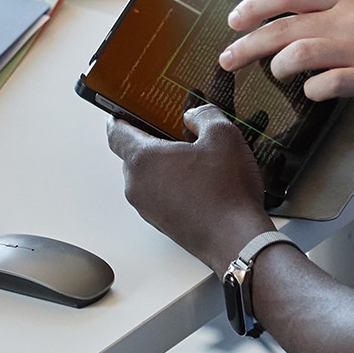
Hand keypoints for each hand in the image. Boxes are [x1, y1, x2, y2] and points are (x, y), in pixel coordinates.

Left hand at [106, 105, 273, 273]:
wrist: (237, 239)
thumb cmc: (226, 192)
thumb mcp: (223, 135)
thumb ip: (204, 115)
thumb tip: (195, 114)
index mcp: (144, 160)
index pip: (116, 133)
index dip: (119, 118)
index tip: (122, 113)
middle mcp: (138, 185)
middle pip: (133, 155)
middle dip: (152, 142)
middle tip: (176, 132)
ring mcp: (148, 208)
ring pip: (148, 177)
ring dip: (165, 166)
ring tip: (196, 160)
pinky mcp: (161, 223)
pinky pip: (159, 195)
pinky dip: (173, 186)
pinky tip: (201, 183)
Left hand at [219, 0, 353, 116]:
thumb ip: (337, 11)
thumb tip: (293, 23)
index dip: (255, 4)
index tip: (234, 18)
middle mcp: (353, 16)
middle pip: (283, 25)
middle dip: (247, 43)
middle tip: (228, 57)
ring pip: (297, 53)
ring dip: (276, 67)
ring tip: (273, 76)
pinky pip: (324, 85)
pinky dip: (310, 91)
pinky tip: (312, 94)